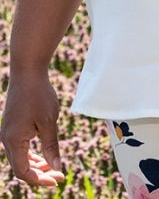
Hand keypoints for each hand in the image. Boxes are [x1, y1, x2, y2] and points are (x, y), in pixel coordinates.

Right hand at [0, 73, 64, 187]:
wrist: (28, 71)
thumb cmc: (39, 94)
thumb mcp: (49, 121)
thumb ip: (51, 146)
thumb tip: (57, 168)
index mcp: (13, 140)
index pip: (24, 172)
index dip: (40, 180)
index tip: (58, 180)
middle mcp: (6, 139)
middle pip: (20, 167)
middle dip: (40, 174)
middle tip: (59, 175)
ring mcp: (7, 132)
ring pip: (20, 157)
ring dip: (36, 164)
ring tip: (54, 166)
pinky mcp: (11, 126)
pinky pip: (19, 147)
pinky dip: (31, 153)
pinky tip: (44, 153)